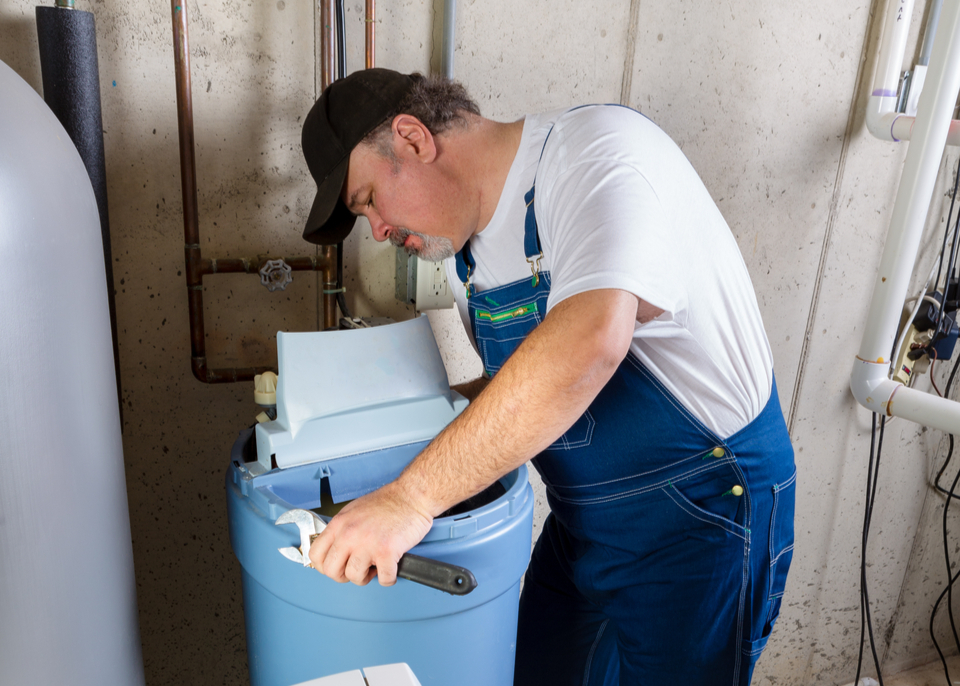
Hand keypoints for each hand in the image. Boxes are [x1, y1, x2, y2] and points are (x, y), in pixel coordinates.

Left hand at [307, 480, 433, 586]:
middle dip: (344, 575)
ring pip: (355, 577)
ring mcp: (368, 544)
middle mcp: (349, 534)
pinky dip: (389, 578)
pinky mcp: (387, 552)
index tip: (336, 566)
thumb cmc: (388, 502)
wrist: (412, 495)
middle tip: (357, 568)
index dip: (324, 566)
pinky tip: (391, 568)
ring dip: (367, 577)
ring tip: (376, 566)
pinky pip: (383, 579)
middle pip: (331, 571)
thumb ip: (342, 530)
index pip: (315, 555)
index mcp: (339, 524)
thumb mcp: (354, 511)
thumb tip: (336, 549)